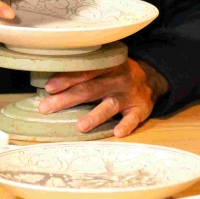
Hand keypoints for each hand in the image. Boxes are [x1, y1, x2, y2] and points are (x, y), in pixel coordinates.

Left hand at [38, 59, 168, 136]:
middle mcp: (118, 79)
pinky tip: (117, 132)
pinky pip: (134, 118)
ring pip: (111, 105)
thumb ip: (85, 72)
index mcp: (107, 66)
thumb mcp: (106, 65)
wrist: (152, 79)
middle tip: (46, 108)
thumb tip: (50, 85)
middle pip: (91, 89)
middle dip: (68, 98)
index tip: (49, 87)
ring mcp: (130, 95)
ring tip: (80, 126)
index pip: (85, 72)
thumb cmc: (118, 74)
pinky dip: (126, 125)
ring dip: (95, 115)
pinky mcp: (141, 109)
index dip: (67, 79)